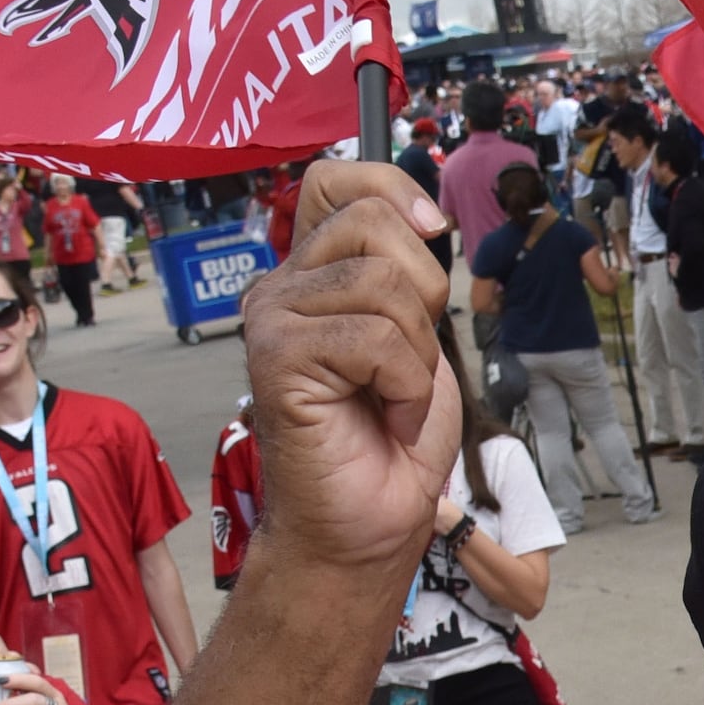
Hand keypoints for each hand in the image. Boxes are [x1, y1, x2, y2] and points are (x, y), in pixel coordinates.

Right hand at [238, 160, 460, 580]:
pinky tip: (386, 418)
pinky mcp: (275, 357)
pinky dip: (404, 387)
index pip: (337, 180)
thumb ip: (405, 271)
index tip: (432, 233)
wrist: (366, 524)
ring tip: (394, 398)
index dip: (392, 188)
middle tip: (409, 360)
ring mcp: (271, 318)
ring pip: (382, 283)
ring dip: (415, 355)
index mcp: (313, 273)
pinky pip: (372, 337)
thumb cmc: (390, 439)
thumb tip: (421, 215)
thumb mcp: (416, 335)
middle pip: (373, 221)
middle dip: (425, 292)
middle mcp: (282, 285)